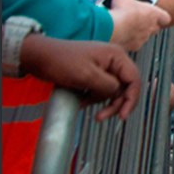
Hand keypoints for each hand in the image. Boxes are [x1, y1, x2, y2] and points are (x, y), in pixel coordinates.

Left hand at [20, 37, 140, 120]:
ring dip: (101, 102)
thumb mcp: (87, 76)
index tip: (122, 116)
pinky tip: (81, 101)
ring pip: (112, 90)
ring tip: (84, 106)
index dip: (131, 99)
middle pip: (124, 87)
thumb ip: (108, 86)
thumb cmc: (62, 63)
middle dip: (114, 103)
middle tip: (101, 117)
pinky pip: (101, 89)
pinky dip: (93, 97)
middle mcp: (114, 61)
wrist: (39, 56)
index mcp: (117, 56)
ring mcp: (104, 67)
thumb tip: (118, 94)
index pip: (134, 80)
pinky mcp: (94, 73)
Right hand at [104, 0, 170, 50]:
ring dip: (137, 32)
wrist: (114, 28)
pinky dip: (128, 40)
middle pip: (155, 27)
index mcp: (153, 14)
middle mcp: (151, 27)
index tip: (153, 13)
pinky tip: (120, 35)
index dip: (160, 16)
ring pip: (144, 36)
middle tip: (136, 19)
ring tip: (126, 27)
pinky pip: (134, 44)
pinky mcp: (134, 46)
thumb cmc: (122, 11)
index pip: (165, 17)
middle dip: (147, 23)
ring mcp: (143, 38)